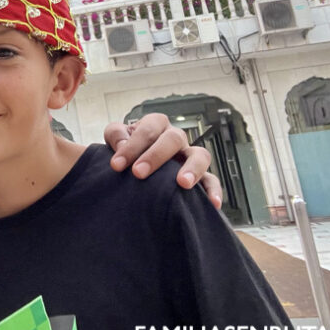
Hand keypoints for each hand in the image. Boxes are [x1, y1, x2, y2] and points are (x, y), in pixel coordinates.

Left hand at [104, 112, 222, 207]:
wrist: (132, 169)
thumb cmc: (126, 151)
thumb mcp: (116, 139)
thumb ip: (116, 135)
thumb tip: (122, 144)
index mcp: (156, 125)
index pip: (149, 128)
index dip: (132, 145)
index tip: (116, 165)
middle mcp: (176, 138)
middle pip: (174, 138)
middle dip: (155, 156)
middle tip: (138, 173)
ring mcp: (189, 156)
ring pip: (200, 155)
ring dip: (192, 168)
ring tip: (182, 184)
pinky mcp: (199, 177)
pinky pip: (211, 181)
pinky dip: (213, 190)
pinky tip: (212, 203)